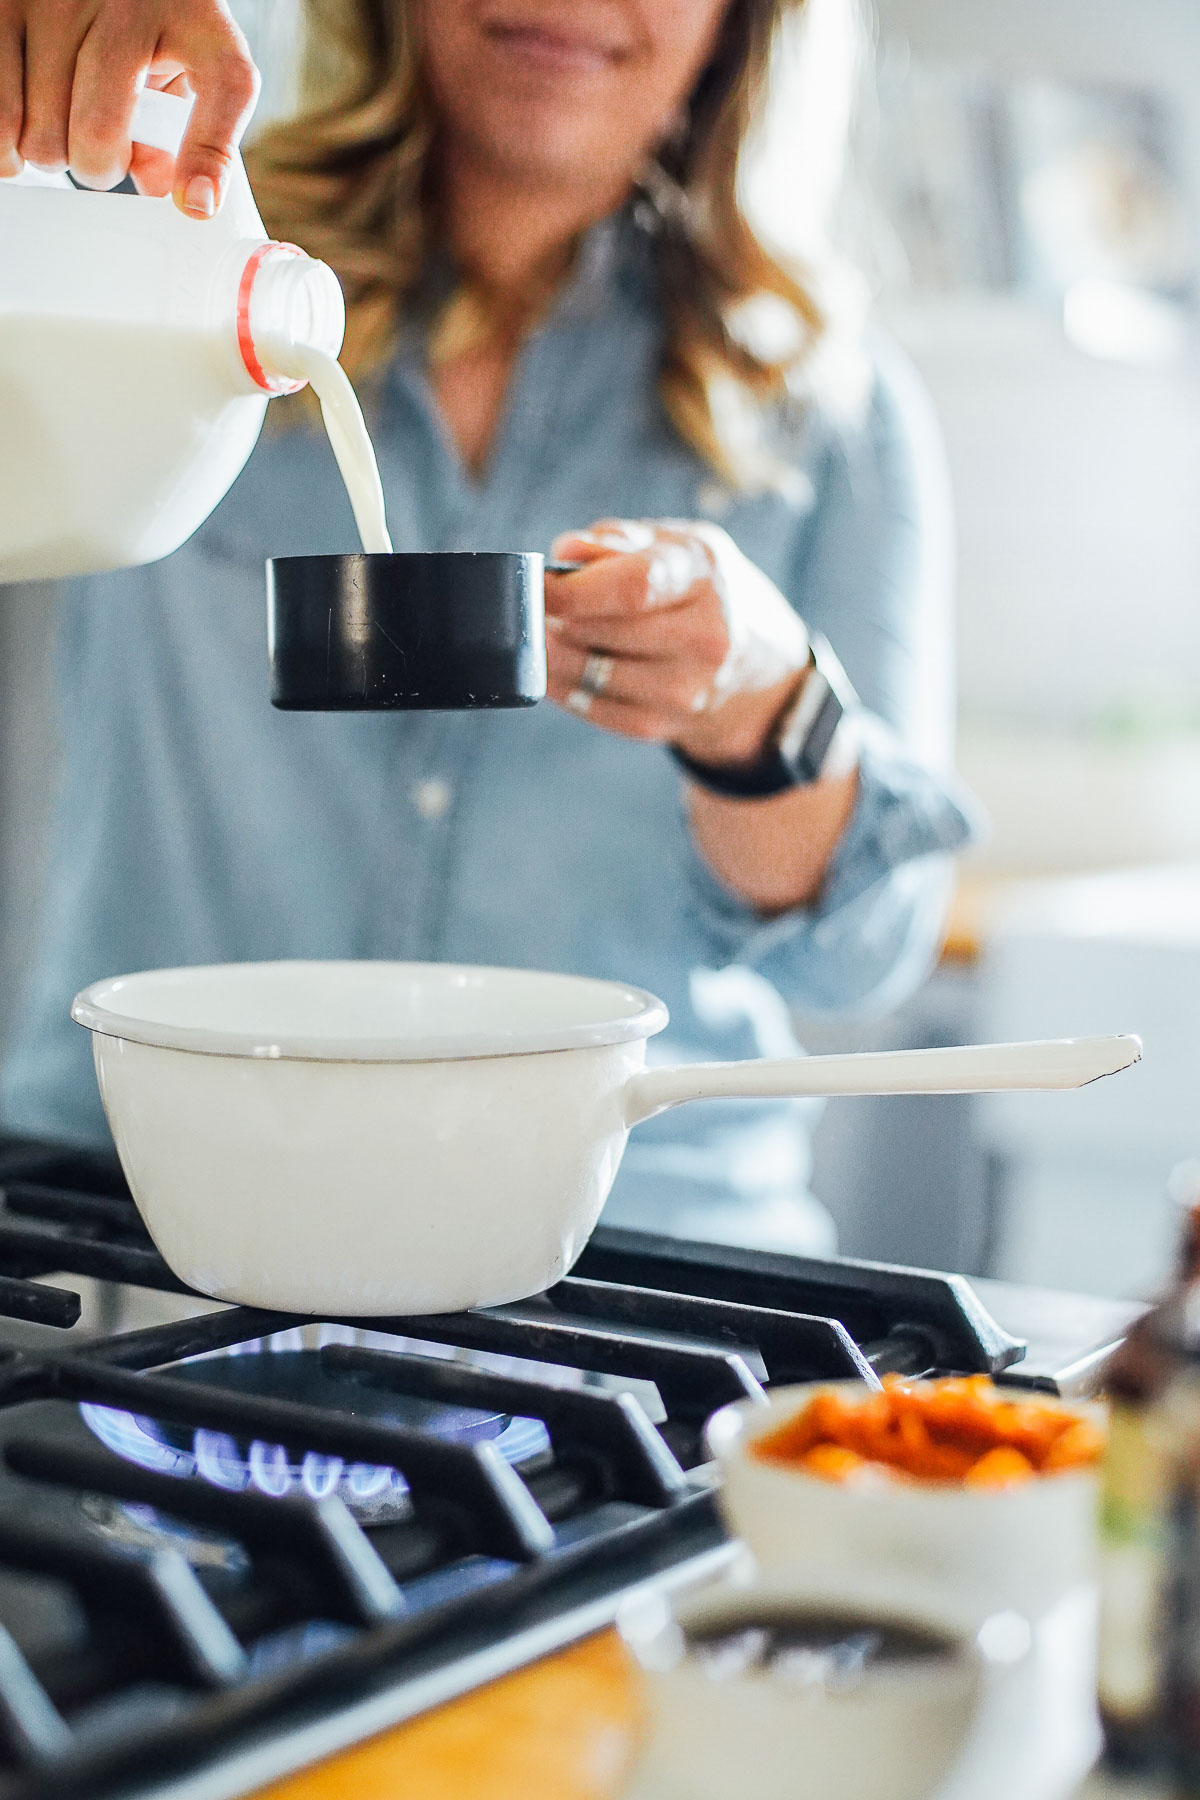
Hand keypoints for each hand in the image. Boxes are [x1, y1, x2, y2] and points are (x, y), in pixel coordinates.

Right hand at [0, 0, 258, 215]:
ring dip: (49, 152)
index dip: (206, 154)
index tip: (193, 205)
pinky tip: (20, 135)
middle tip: (100, 149)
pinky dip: (6, 146)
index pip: (223, 85)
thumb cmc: (153, 36)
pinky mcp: (6, 6)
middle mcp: (129, 0)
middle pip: (97, 134)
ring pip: (41, 135)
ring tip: (61, 128)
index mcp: (197, 19)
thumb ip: (195, 138)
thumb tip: (187, 201)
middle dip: (98, 166)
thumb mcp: (188, 73)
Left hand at [545, 519, 811, 767]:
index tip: (535, 583)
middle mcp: (705, 637)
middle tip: (535, 604)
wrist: (756, 659)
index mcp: (704, 576)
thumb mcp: (675, 545)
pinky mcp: (662, 726)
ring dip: (553, 653)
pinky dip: (563, 686)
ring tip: (545, 631)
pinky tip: (555, 665)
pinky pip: (593, 708)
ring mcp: (686, 689)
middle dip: (555, 617)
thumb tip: (565, 552)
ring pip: (591, 674)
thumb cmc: (698, 588)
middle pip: (603, 631)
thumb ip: (618, 541)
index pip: (633, 587)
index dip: (573, 588)